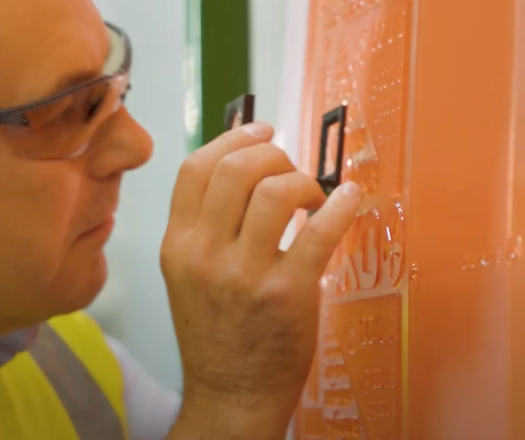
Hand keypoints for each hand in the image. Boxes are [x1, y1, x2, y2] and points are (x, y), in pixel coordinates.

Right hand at [161, 122, 360, 438]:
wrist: (230, 393)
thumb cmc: (214, 332)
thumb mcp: (187, 274)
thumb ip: (204, 224)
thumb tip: (240, 168)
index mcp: (178, 244)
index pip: (195, 168)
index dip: (232, 138)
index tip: (260, 130)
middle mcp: (204, 254)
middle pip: (236, 169)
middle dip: (272, 152)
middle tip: (289, 164)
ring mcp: (244, 275)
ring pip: (276, 191)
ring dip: (304, 180)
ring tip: (313, 195)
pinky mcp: (287, 294)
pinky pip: (318, 231)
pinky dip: (340, 206)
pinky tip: (346, 200)